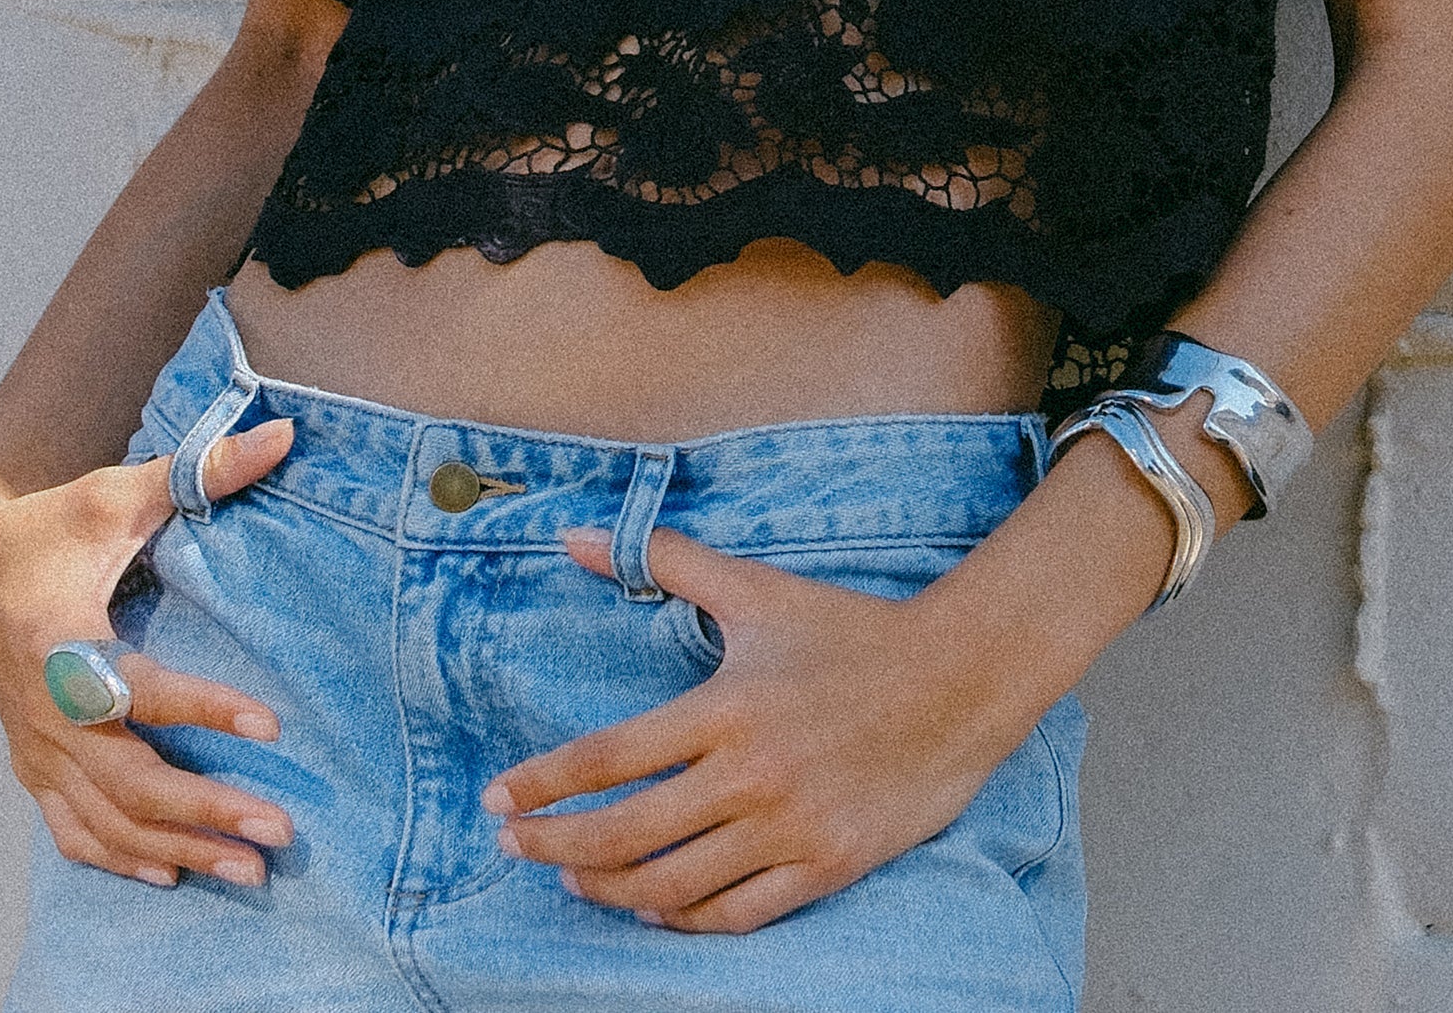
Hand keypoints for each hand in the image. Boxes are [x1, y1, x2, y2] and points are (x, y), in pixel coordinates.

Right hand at [0, 423, 298, 889]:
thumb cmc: (49, 526)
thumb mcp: (116, 493)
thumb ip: (201, 469)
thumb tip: (285, 434)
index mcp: (61, 643)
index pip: (139, 691)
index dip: (204, 709)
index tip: (272, 727)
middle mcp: (45, 710)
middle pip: (128, 782)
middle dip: (205, 812)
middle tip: (279, 832)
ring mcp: (36, 746)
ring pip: (107, 820)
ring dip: (178, 848)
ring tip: (250, 871)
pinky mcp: (33, 763)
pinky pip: (72, 830)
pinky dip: (121, 857)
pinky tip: (172, 874)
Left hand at [481, 524, 1037, 935]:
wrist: (957, 681)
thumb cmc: (848, 631)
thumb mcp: (757, 589)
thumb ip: (668, 561)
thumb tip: (575, 533)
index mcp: (726, 707)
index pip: (609, 758)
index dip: (544, 784)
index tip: (496, 798)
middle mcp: (751, 776)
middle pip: (628, 834)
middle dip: (557, 847)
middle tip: (514, 845)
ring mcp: (790, 829)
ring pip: (674, 886)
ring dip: (611, 890)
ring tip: (574, 879)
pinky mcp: (826, 867)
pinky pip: (738, 915)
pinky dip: (685, 920)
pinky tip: (654, 907)